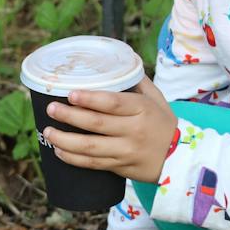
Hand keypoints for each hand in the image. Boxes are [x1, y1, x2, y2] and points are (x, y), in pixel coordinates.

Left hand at [41, 76, 176, 184]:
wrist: (181, 159)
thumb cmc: (165, 124)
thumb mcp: (157, 100)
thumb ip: (138, 82)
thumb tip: (118, 62)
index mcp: (142, 110)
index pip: (112, 103)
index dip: (90, 99)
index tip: (70, 94)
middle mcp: (134, 131)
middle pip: (96, 124)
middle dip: (69, 116)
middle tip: (51, 109)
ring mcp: (126, 152)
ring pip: (90, 148)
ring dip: (65, 140)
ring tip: (48, 131)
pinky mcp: (121, 168)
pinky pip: (93, 164)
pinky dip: (73, 159)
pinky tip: (59, 152)